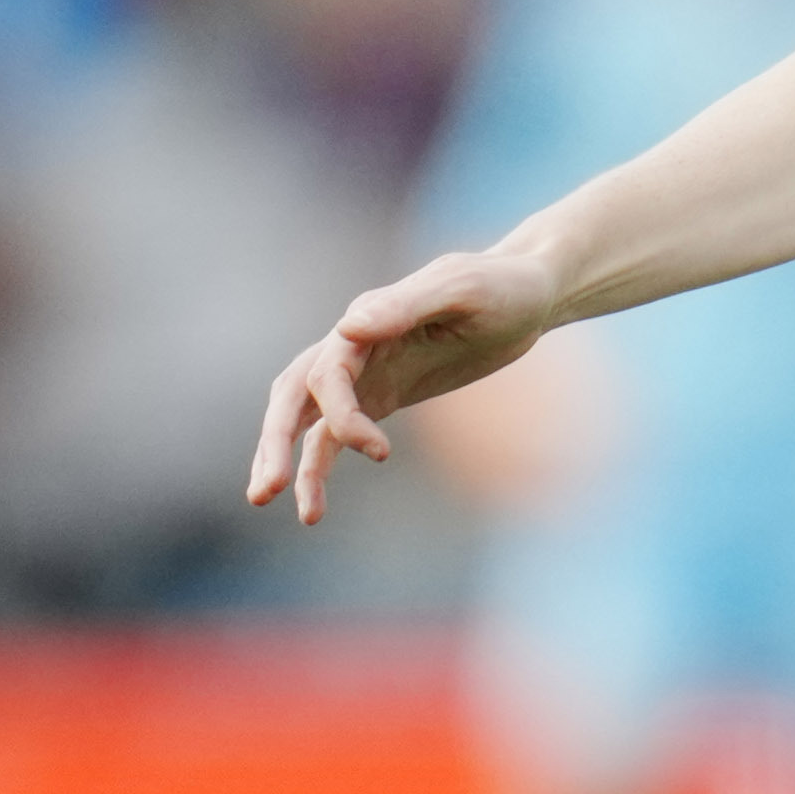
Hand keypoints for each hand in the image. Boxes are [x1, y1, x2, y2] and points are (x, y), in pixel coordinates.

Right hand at [245, 239, 564, 527]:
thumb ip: (404, 305)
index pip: (327, 371)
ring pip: (306, 419)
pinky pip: (334, 434)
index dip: (340, 413)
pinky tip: (314, 506)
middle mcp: (353, 345)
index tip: (379, 452)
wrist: (529, 294)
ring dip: (286, 460)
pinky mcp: (382, 395)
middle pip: (294, 395)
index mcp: (367, 318)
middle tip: (265, 492)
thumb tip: (347, 328)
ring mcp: (364, 373)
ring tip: (273, 504)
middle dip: (275, 442)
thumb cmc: (500, 286)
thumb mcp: (461, 290)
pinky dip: (318, 465)